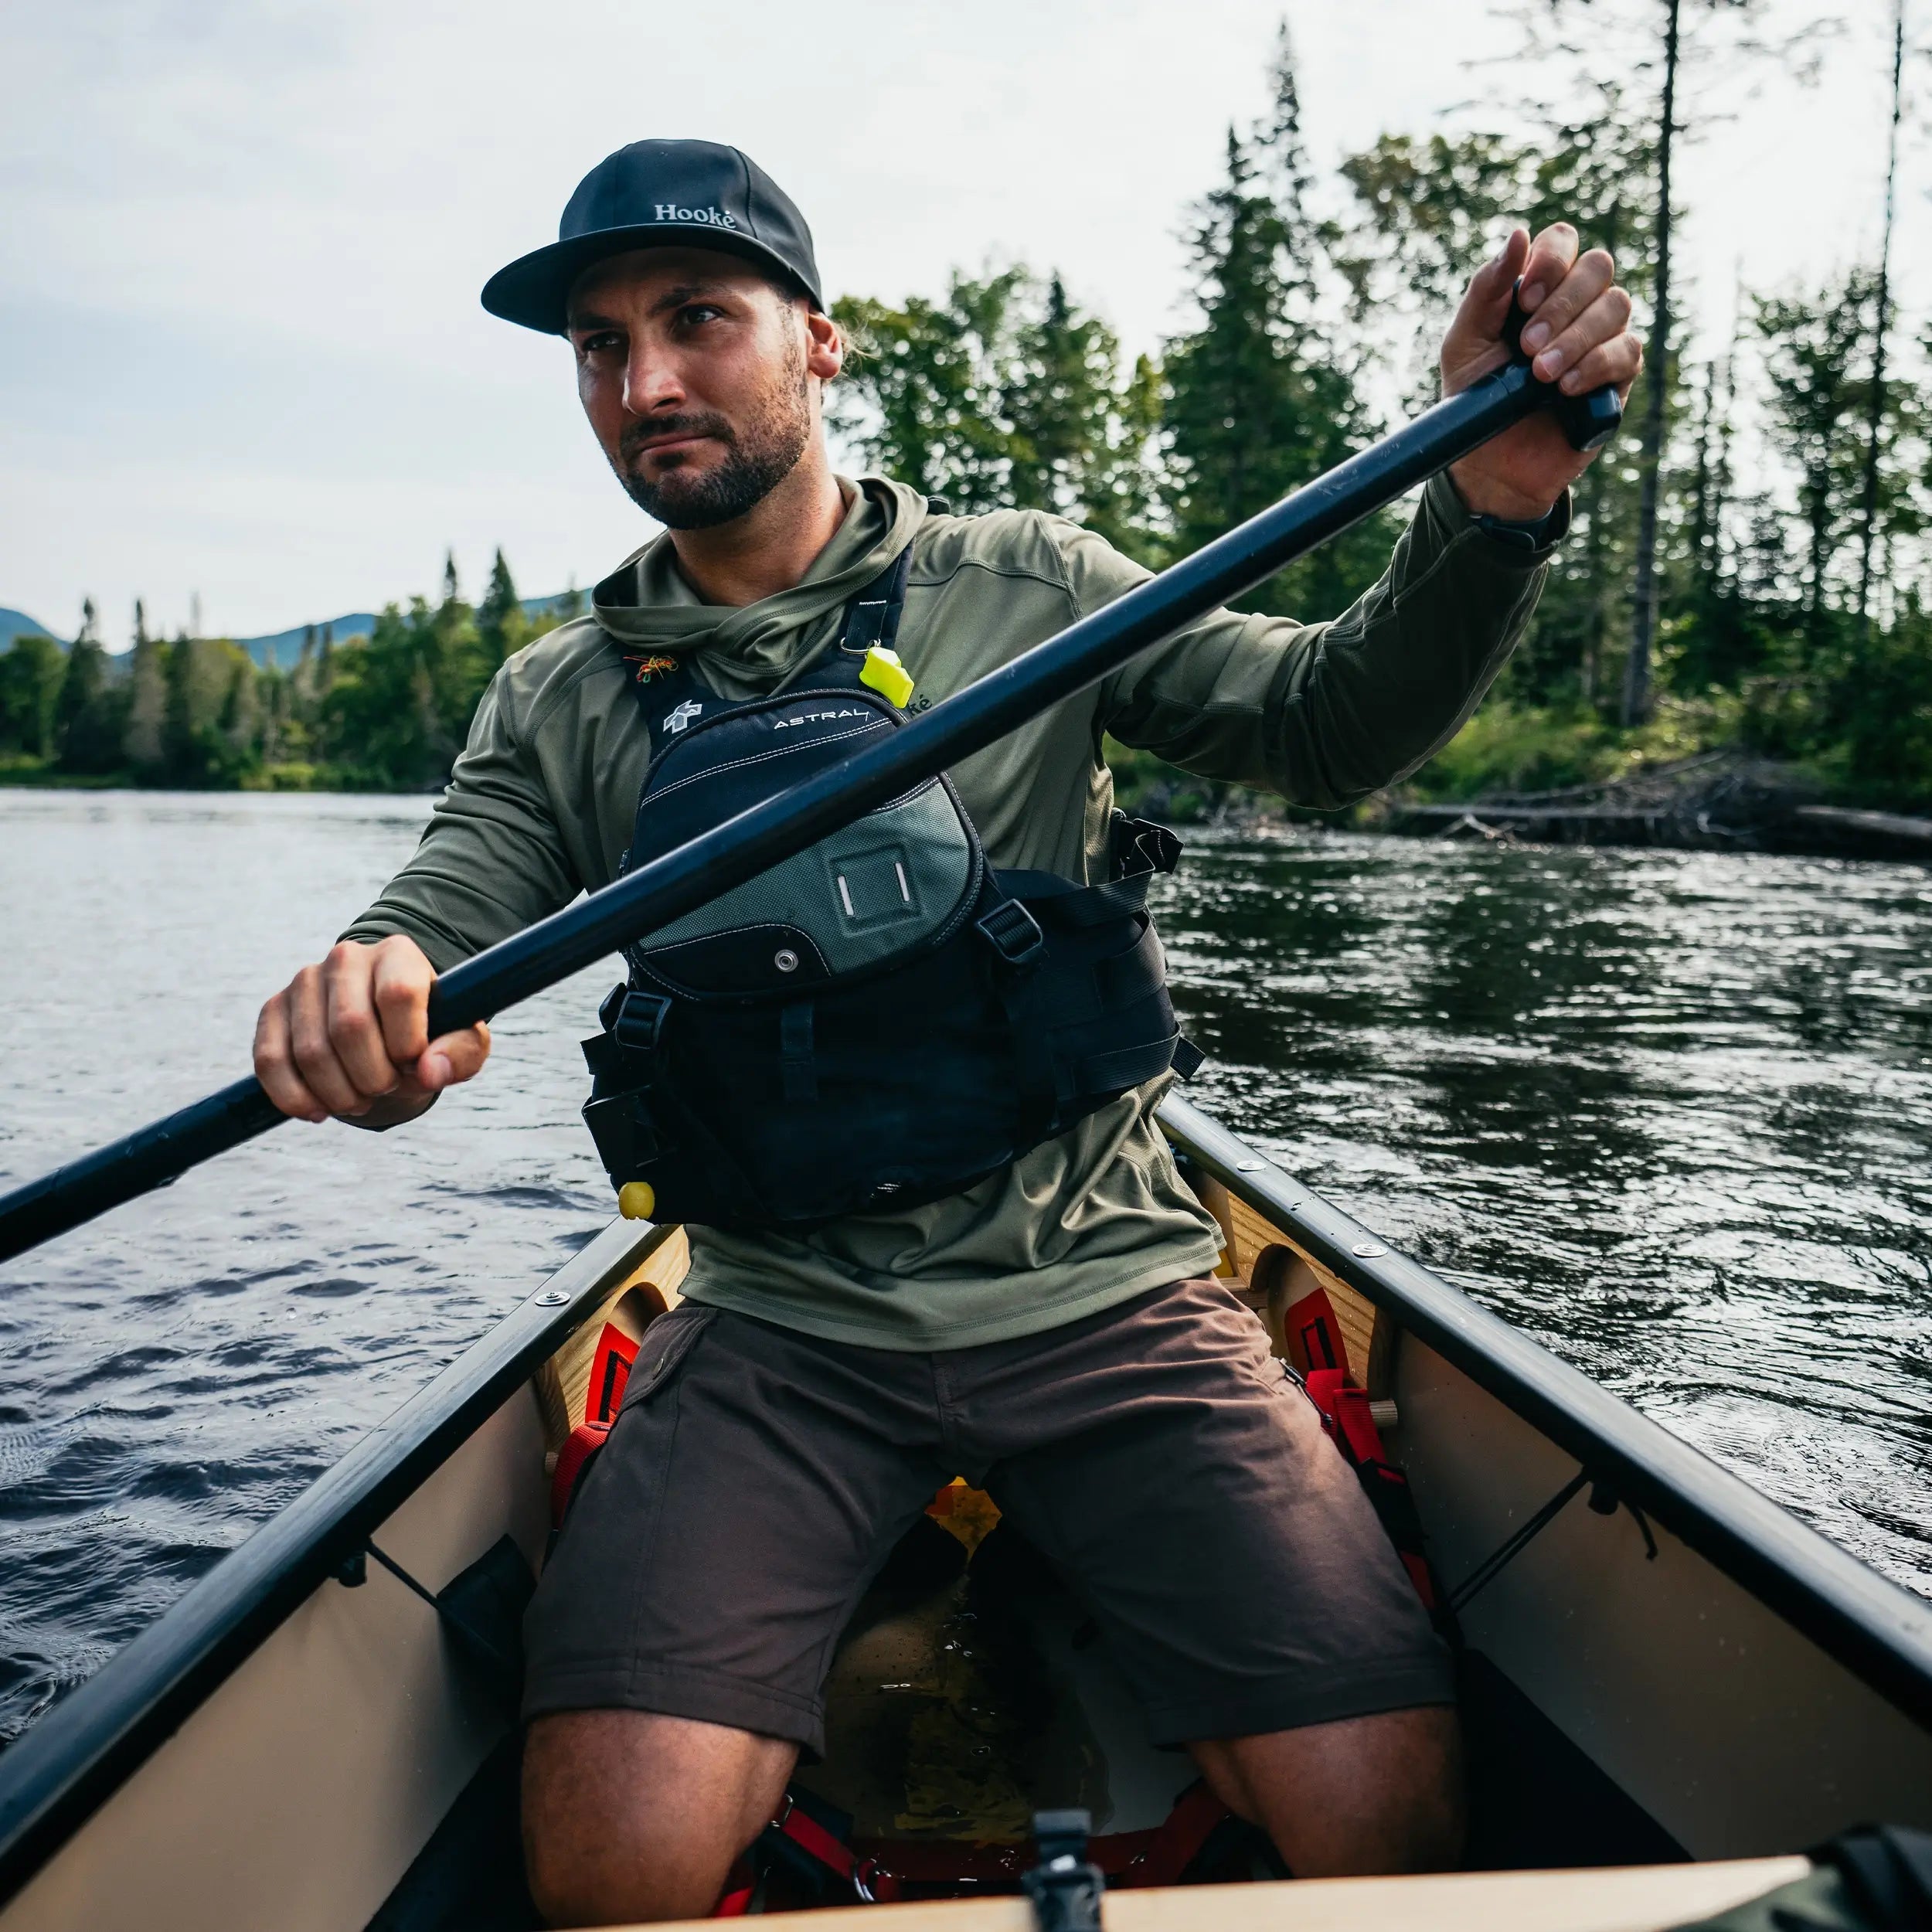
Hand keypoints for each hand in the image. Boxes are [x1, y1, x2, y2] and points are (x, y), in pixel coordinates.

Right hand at [253, 934, 490, 1126]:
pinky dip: (295, 1098)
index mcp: (398, 954)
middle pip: (350, 1027)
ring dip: (339, 1094)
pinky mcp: (273, 1009)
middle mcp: (346, 958)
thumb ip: (459, 1053)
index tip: (414, 1066)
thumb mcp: (461, 1041)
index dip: (407, 1044)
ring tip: (360, 1099)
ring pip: (310, 1051)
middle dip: (373, 1077)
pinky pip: (270, 1061)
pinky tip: (319, 1110)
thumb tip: (429, 1072)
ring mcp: (304, 981)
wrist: (385, 1029)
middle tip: (386, 1089)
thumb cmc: (429, 1033)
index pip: (398, 994)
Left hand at [1442, 223, 1641, 522]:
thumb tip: (1519, 234)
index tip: (1524, 299)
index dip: (1551, 261)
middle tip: (1526, 347)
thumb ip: (1485, 289)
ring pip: (1616, 305)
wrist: (1490, 464)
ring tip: (1540, 375)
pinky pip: (1627, 351)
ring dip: (1575, 338)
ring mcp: (1602, 338)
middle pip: (1597, 267)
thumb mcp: (1465, 342)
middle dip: (1561, 305)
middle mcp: (1577, 305)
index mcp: (1539, 288)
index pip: (1562, 242)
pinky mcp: (1618, 377)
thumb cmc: (1475, 398)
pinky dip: (1595, 365)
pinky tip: (1565, 389)